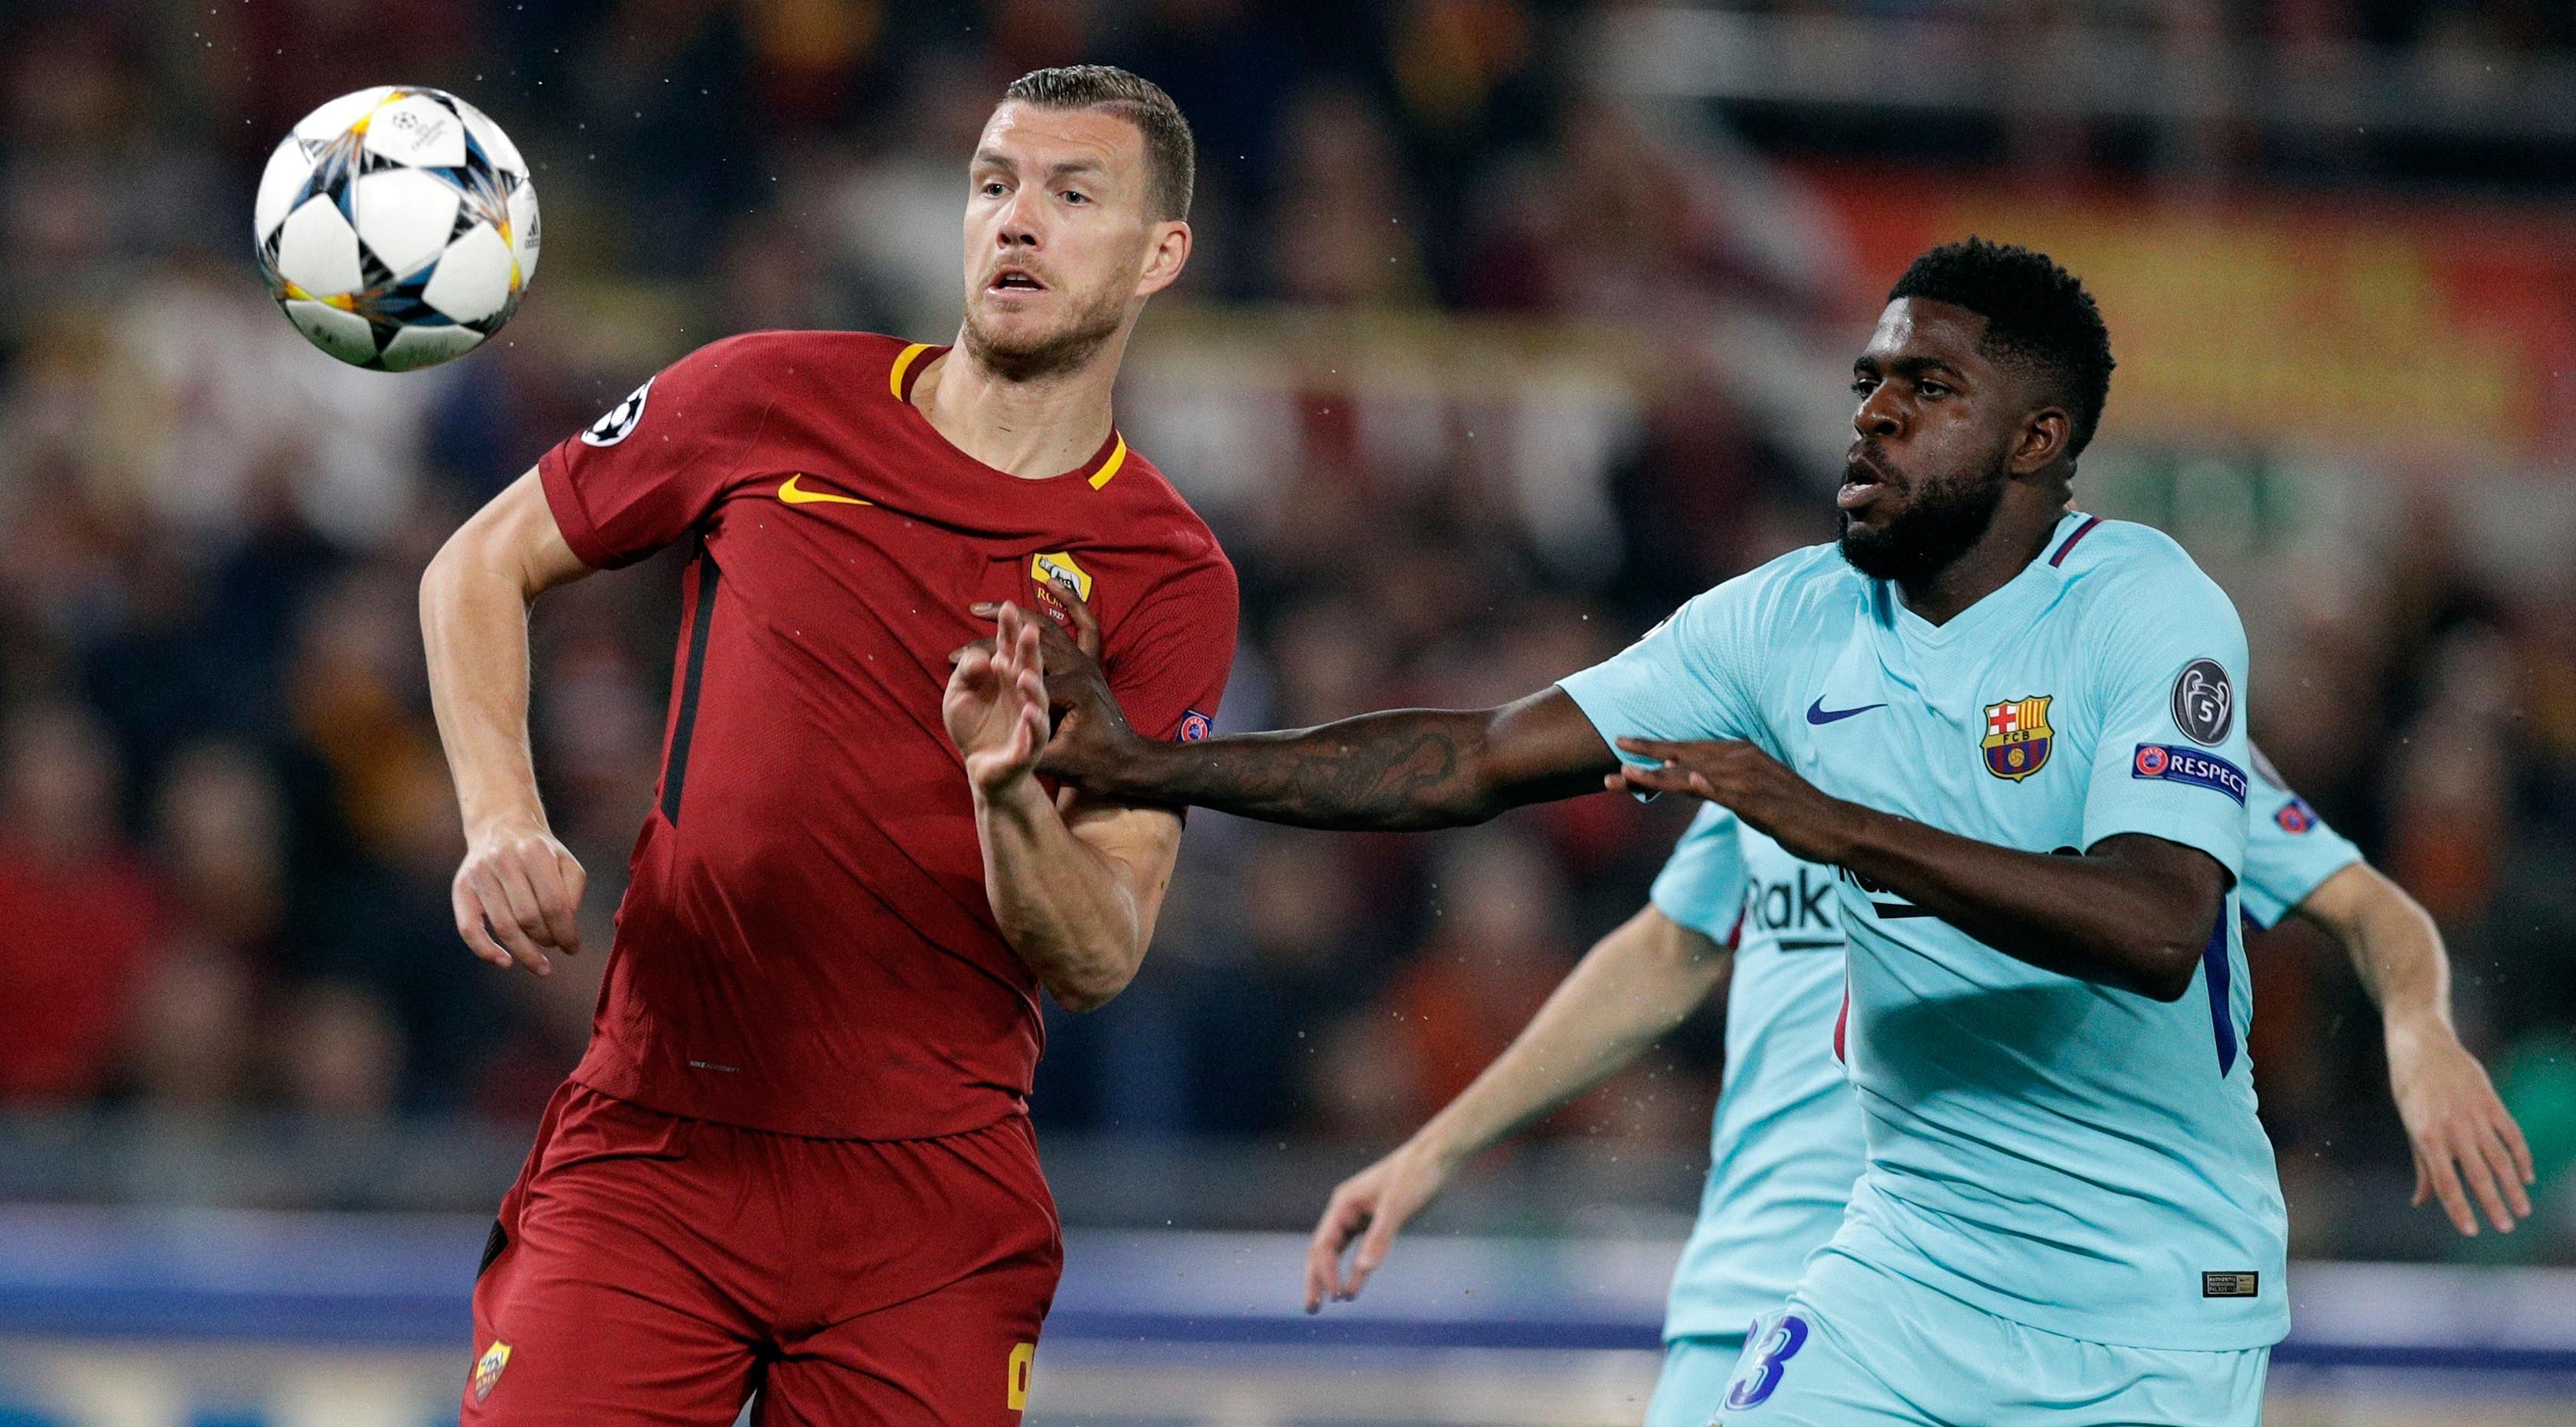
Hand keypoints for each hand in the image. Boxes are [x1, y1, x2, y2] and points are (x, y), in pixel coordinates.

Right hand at [454, 822, 585, 975]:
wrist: (501, 825)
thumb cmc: (540, 852)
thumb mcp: (565, 860)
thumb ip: (573, 890)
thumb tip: (566, 926)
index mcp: (534, 851)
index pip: (554, 903)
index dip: (566, 932)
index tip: (573, 948)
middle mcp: (503, 860)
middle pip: (528, 917)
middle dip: (547, 940)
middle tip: (556, 947)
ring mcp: (479, 875)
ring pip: (503, 926)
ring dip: (525, 952)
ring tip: (541, 965)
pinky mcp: (461, 889)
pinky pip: (469, 928)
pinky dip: (486, 951)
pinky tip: (506, 962)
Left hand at [944, 601, 1051, 796]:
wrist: (981, 769)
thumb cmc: (974, 727)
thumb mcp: (958, 694)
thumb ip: (966, 671)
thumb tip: (981, 657)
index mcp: (1007, 678)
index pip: (1009, 649)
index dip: (1008, 629)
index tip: (1007, 607)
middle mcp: (1022, 696)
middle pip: (1028, 668)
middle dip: (1028, 650)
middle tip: (1028, 629)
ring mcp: (1028, 722)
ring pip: (1036, 701)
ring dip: (1032, 687)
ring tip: (1023, 673)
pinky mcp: (1027, 750)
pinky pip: (1034, 736)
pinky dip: (1034, 723)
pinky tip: (1029, 710)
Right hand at [956, 578, 1143, 789]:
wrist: (1126, 762)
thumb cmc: (1091, 766)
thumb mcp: (1057, 763)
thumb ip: (1031, 747)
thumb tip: (1001, 735)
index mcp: (1068, 690)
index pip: (1016, 669)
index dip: (980, 661)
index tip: (951, 659)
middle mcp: (1078, 668)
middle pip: (1028, 641)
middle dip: (992, 632)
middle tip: (961, 632)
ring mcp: (1087, 662)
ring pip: (1049, 626)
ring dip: (1018, 614)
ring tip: (984, 607)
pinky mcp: (1092, 663)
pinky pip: (1085, 624)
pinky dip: (1071, 601)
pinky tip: (1051, 584)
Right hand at [1305, 1140, 1454, 1311]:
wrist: (1438, 1156)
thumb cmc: (1416, 1176)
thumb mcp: (1397, 1207)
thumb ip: (1379, 1238)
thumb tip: (1364, 1270)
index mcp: (1344, 1204)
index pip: (1323, 1245)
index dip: (1325, 1273)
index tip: (1337, 1296)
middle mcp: (1346, 1210)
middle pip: (1322, 1250)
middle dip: (1315, 1279)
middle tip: (1311, 1308)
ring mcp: (1360, 1215)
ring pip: (1337, 1251)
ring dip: (1330, 1276)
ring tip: (1323, 1304)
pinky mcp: (1375, 1220)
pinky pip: (1358, 1249)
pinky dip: (1354, 1269)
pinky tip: (1354, 1289)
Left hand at [1609, 737, 1856, 864]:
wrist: (1835, 827)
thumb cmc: (1794, 812)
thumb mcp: (1751, 794)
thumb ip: (1721, 786)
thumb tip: (1692, 781)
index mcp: (1741, 754)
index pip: (1690, 747)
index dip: (1656, 746)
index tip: (1624, 743)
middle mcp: (1742, 760)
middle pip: (1685, 755)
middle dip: (1647, 754)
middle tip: (1612, 747)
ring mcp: (1750, 780)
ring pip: (1694, 774)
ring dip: (1658, 773)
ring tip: (1626, 770)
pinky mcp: (1759, 802)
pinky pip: (1727, 793)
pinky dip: (1707, 786)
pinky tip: (1687, 781)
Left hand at [2386, 1017, 2535, 1234]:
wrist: (2422, 1044)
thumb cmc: (2409, 1089)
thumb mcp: (2409, 1125)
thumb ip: (2422, 1165)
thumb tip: (2421, 1201)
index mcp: (2426, 1135)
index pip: (2444, 1181)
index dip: (2458, 1208)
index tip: (2472, 1231)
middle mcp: (2452, 1127)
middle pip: (2477, 1174)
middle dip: (2493, 1203)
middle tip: (2506, 1228)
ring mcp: (2475, 1114)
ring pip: (2500, 1158)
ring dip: (2513, 1186)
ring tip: (2522, 1211)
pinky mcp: (2492, 1103)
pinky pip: (2512, 1135)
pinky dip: (2522, 1157)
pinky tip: (2527, 1177)